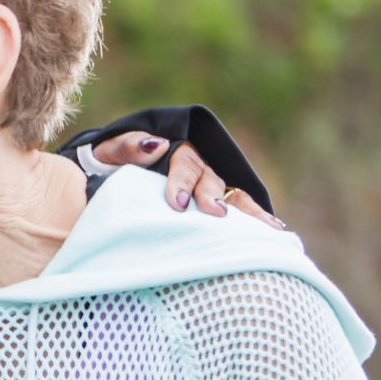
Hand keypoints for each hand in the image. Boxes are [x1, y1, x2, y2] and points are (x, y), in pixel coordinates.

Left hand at [93, 132, 285, 229]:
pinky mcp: (215, 205)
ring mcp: (210, 186)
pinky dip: (256, 220)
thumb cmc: (108, 163)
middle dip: (212, 196)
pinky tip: (274, 234)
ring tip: (266, 229)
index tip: (177, 203)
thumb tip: (157, 145)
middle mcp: (198, 166)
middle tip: (214, 213)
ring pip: (232, 195)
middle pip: (210, 179)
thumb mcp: (109, 151)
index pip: (183, 163)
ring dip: (248, 211)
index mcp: (174, 150)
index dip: (182, 181)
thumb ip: (127, 146)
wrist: (106, 176)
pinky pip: (239, 210)